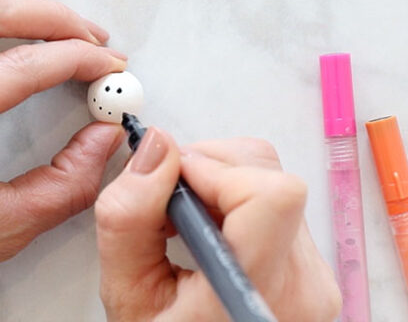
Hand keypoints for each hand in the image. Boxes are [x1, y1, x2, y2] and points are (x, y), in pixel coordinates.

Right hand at [95, 127, 340, 320]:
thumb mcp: (127, 296)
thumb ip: (129, 218)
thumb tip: (155, 147)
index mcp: (259, 293)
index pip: (272, 195)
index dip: (212, 168)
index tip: (170, 180)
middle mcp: (304, 281)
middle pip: (267, 173)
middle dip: (203, 169)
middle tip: (167, 206)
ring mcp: (315, 273)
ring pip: (269, 178)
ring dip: (215, 182)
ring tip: (183, 224)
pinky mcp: (310, 264)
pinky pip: (274, 200)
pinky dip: (231, 198)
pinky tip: (205, 231)